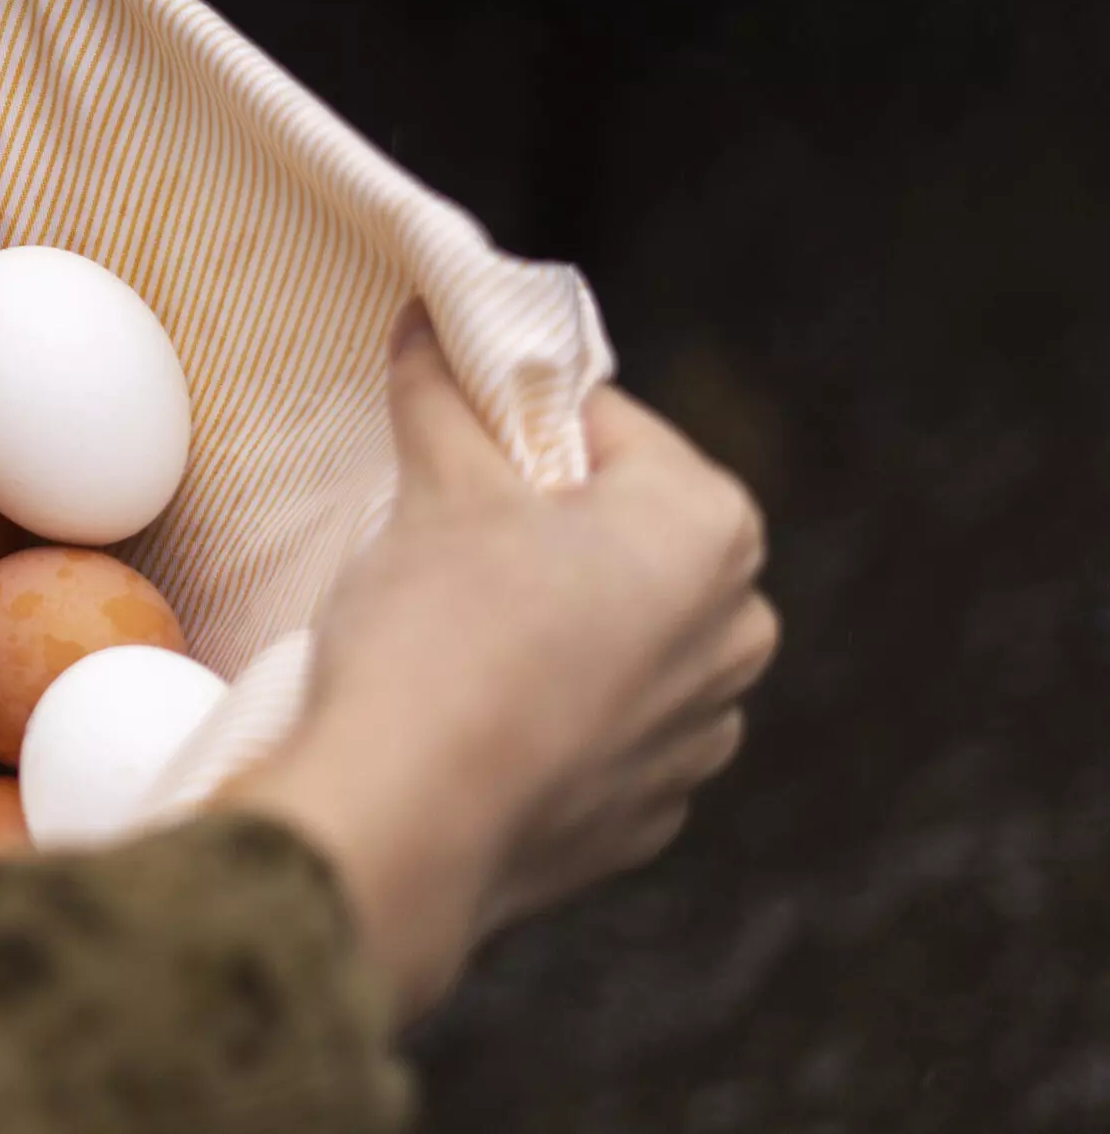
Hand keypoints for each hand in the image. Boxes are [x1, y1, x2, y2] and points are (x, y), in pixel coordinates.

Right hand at [221, 306, 777, 1016]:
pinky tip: (475, 712)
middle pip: (629, 534)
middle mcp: (738, 632)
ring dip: (557, 623)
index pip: (609, 428)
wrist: (408, 823)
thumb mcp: (436, 486)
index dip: (519, 424)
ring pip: (623, 639)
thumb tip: (429, 323)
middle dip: (549, 524)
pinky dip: (550, 715)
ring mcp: (700, 740)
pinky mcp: (647, 821)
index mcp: (711, 529)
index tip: (455, 439)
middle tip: (449, 529)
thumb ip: (444, 395)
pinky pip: (604, 735)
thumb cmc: (439, 633)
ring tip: (455, 628)